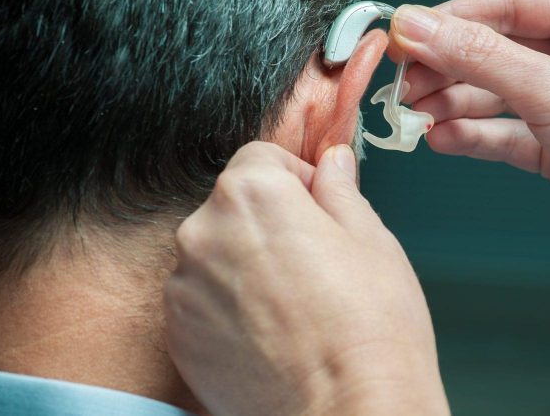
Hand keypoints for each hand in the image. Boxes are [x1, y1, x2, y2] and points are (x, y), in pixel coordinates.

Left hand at [164, 142, 447, 415]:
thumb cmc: (369, 326)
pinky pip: (202, 301)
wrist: (347, 409)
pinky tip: (271, 332)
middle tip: (313, 260)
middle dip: (269, 221)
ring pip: (216, 255)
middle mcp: (202, 232)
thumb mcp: (370, 238)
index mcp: (251, 194)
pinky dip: (228, 308)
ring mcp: (184, 288)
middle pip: (233, 206)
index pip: (261, 159)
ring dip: (245, 265)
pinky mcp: (178, 336)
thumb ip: (340, 189)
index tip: (318, 207)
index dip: (297, 179)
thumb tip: (333, 162)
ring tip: (294, 304)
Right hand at [389, 0, 549, 324]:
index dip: (449, 21)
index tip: (403, 37)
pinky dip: (470, 134)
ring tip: (412, 115)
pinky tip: (440, 138)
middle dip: (444, 67)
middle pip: (493, 49)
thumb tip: (418, 25)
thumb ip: (478, 56)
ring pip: (492, 92)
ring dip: (450, 104)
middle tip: (400, 83)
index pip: (505, 4)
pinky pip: (501, 131)